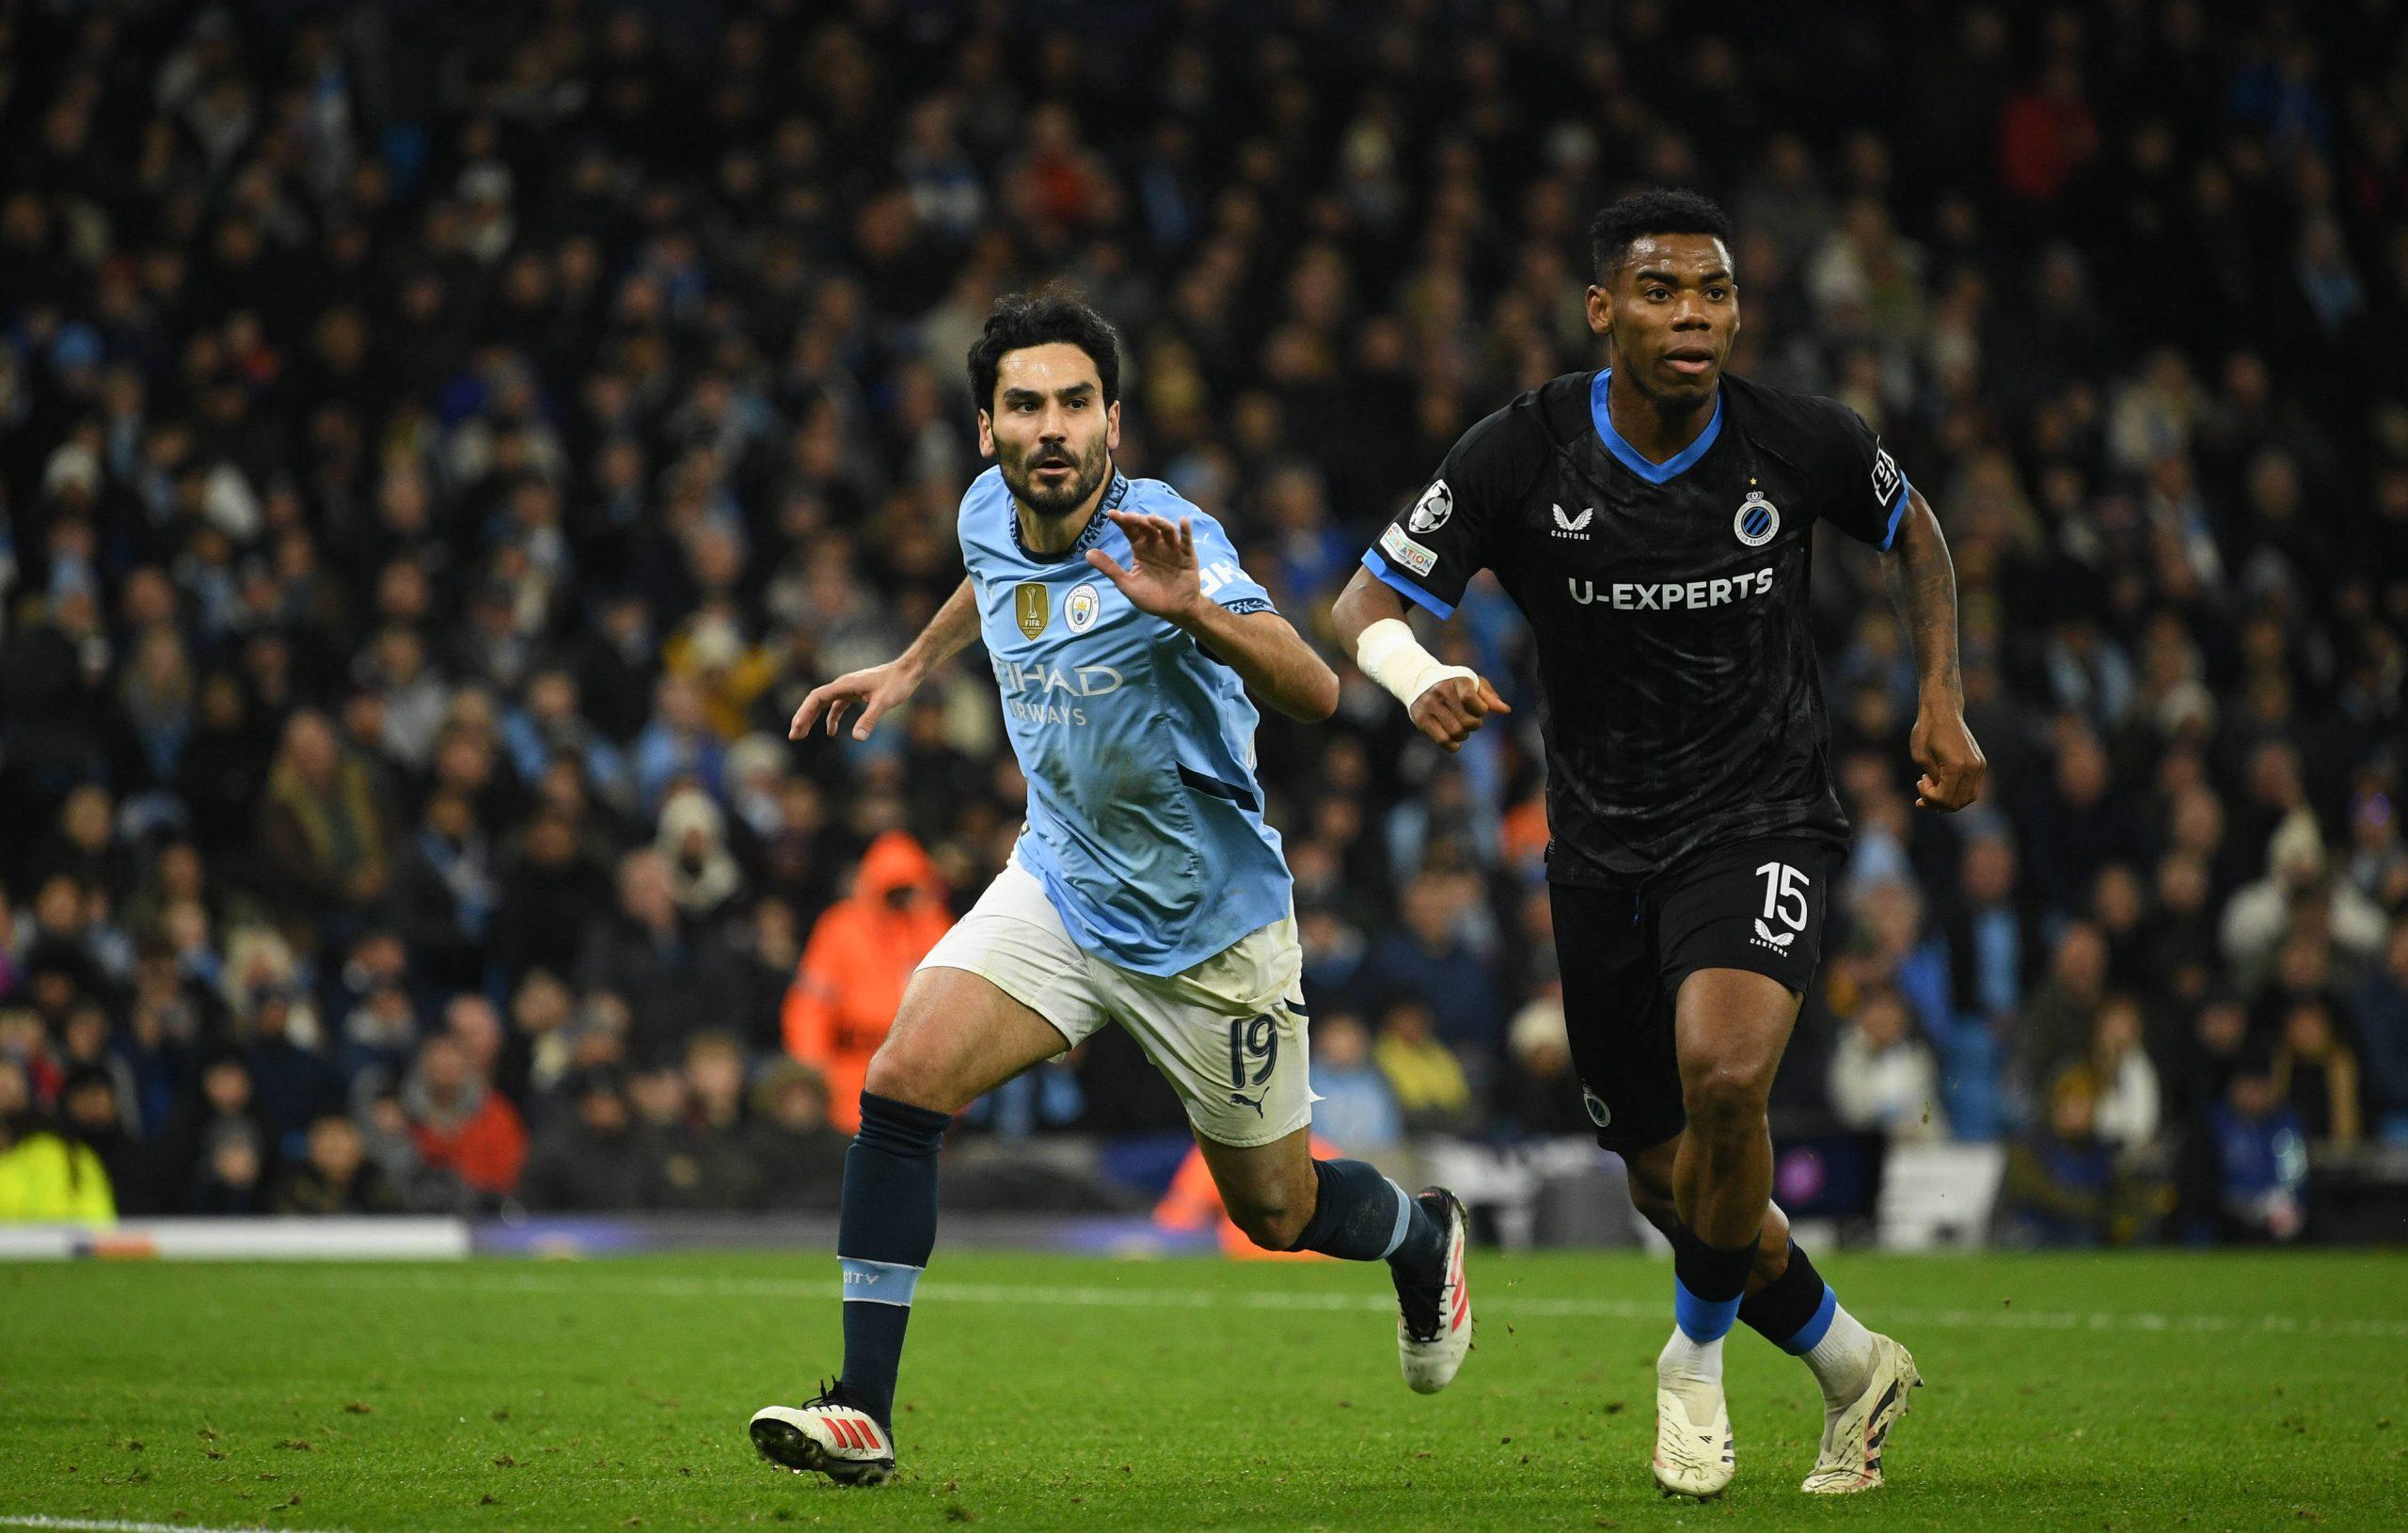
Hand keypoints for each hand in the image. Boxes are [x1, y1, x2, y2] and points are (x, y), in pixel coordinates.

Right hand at [790, 657, 922, 741]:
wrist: (909, 670)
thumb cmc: (897, 683)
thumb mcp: (884, 703)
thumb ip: (870, 719)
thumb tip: (858, 738)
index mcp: (845, 684)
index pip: (817, 697)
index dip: (805, 712)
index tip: (797, 726)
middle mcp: (843, 684)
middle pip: (816, 701)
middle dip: (803, 717)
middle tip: (793, 736)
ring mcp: (848, 688)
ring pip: (824, 704)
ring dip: (813, 718)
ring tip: (802, 734)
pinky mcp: (856, 693)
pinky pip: (837, 705)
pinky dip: (831, 718)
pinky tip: (831, 731)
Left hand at [1087, 511, 1202, 622]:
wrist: (1175, 610)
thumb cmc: (1151, 597)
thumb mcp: (1127, 584)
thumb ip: (1109, 568)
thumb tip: (1087, 553)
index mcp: (1140, 549)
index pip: (1130, 530)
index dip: (1121, 521)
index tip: (1111, 514)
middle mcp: (1156, 544)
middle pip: (1147, 527)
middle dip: (1138, 520)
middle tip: (1129, 517)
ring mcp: (1172, 548)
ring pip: (1166, 529)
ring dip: (1160, 522)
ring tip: (1151, 519)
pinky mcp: (1187, 555)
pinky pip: (1187, 540)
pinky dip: (1186, 530)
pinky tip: (1183, 521)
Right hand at [1410, 674, 1510, 751]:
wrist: (1419, 680)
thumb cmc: (1454, 684)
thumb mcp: (1473, 683)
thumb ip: (1489, 696)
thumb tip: (1505, 710)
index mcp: (1457, 681)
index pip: (1470, 699)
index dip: (1480, 710)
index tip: (1480, 710)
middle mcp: (1441, 692)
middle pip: (1466, 721)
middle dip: (1474, 725)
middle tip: (1471, 722)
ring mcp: (1429, 705)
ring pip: (1455, 732)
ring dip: (1463, 736)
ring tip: (1461, 730)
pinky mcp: (1421, 718)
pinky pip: (1442, 740)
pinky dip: (1452, 746)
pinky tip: (1454, 742)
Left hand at [1910, 703, 1985, 810]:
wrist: (1943, 710)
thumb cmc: (1927, 731)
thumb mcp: (1920, 758)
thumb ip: (1932, 780)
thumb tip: (1938, 798)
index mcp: (1957, 766)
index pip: (1945, 799)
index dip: (1928, 798)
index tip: (1919, 780)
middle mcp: (1973, 768)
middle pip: (1958, 802)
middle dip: (1938, 802)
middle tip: (1923, 787)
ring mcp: (1979, 766)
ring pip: (1967, 798)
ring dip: (1949, 800)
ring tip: (1932, 788)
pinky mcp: (1980, 763)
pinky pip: (1971, 788)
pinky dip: (1958, 792)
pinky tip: (1942, 785)